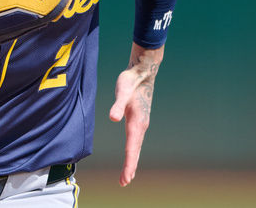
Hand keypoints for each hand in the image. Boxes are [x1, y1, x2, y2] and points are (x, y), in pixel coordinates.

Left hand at [109, 44, 163, 185]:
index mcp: (137, 122)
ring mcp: (141, 123)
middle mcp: (141, 125)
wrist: (143, 72)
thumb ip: (117, 105)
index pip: (131, 147)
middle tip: (124, 183)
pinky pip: (135, 140)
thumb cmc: (131, 81)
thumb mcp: (122, 90)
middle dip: (130, 167)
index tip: (125, 178)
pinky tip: (130, 154)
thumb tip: (113, 118)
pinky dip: (132, 151)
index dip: (128, 164)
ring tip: (127, 175)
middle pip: (135, 150)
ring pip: (136, 146)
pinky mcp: (139, 119)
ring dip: (131, 161)